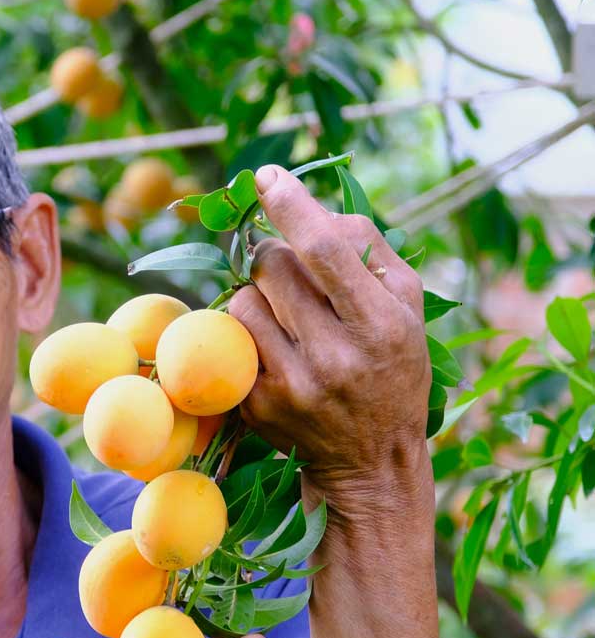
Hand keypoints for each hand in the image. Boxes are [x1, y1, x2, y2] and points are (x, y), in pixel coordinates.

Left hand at [227, 165, 430, 498]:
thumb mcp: (407, 310)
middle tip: (285, 263)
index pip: (326, 250)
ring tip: (285, 313)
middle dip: (272, 252)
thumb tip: (315, 208)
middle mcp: (337, 356)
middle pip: (274, 267)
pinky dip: (243, 329)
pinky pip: (230, 339)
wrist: (370, 460)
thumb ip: (371, 252)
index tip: (267, 177)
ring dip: (255, 292)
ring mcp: (293, 384)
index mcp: (382, 326)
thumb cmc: (392, 368)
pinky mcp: (257, 404)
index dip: (292, 206)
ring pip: (243, 300)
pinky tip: (271, 343)